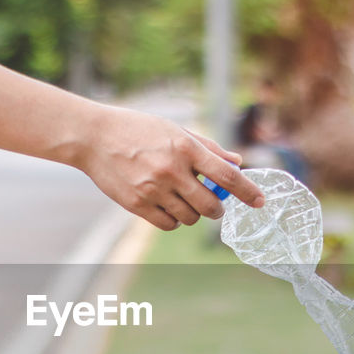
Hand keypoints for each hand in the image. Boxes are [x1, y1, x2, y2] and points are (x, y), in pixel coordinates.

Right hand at [78, 107, 265, 230]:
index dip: (248, 192)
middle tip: (213, 204)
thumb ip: (208, 148)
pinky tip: (169, 208)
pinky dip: (174, 220)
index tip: (260, 201)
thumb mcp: (175, 130)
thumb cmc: (138, 129)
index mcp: (185, 147)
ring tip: (183, 201)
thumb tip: (236, 161)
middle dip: (217, 209)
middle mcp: (172, 170)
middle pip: (211, 205)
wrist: (93, 137)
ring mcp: (153, 189)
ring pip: (189, 218)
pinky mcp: (137, 204)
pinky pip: (168, 224)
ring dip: (193, 214)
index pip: (227, 176)